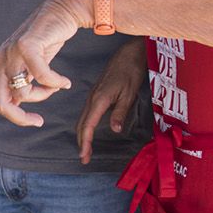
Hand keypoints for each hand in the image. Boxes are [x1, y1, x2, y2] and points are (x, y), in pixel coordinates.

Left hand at [0, 0, 90, 127]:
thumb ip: (19, 86)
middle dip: (20, 118)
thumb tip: (17, 105)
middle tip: (38, 122)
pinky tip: (65, 82)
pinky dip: (56, 84)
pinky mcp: (28, 47)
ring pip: (22, 93)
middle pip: (0, 103)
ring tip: (56, 86)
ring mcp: (12, 52)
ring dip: (44, 95)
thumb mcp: (27, 70)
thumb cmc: (44, 43)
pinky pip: (43, 78)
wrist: (60, 13)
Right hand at [78, 41, 147, 163]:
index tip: (84, 156)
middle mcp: (92, 99)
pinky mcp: (96, 94)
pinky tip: (89, 131)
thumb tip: (114, 130)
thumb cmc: (131, 72)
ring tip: (86, 148)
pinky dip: (85, 126)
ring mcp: (92, 96)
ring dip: (82, 135)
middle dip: (81, 142)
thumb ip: (120, 112)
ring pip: (82, 119)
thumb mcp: (129, 94)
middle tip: (84, 158)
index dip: (85, 142)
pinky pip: (86, 113)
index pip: (88, 126)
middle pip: (81, 125)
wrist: (128, 54)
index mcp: (99, 100)